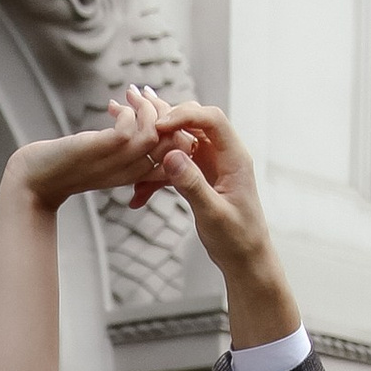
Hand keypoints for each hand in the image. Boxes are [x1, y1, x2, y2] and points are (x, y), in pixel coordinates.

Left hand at [4, 83, 173, 213]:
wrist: (35, 180)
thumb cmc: (66, 165)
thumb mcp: (104, 156)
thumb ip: (123, 144)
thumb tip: (132, 113)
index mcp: (136, 174)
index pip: (177, 154)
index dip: (175, 128)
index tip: (157, 106)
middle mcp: (132, 171)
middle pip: (172, 142)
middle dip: (164, 111)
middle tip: (144, 93)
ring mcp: (118, 162)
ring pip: (154, 133)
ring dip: (146, 107)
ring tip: (131, 94)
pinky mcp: (103, 150)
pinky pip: (130, 129)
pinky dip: (126, 112)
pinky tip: (112, 107)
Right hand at [137, 105, 298, 339]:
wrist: (245, 261)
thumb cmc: (237, 240)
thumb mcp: (214, 214)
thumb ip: (192, 184)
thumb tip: (170, 156)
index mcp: (234, 158)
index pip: (211, 119)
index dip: (184, 115)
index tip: (158, 125)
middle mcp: (223, 155)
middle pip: (192, 123)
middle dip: (163, 118)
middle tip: (133, 109)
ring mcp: (210, 166)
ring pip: (179, 142)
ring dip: (154, 143)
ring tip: (126, 132)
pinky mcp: (199, 178)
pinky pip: (174, 167)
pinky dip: (155, 176)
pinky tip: (136, 194)